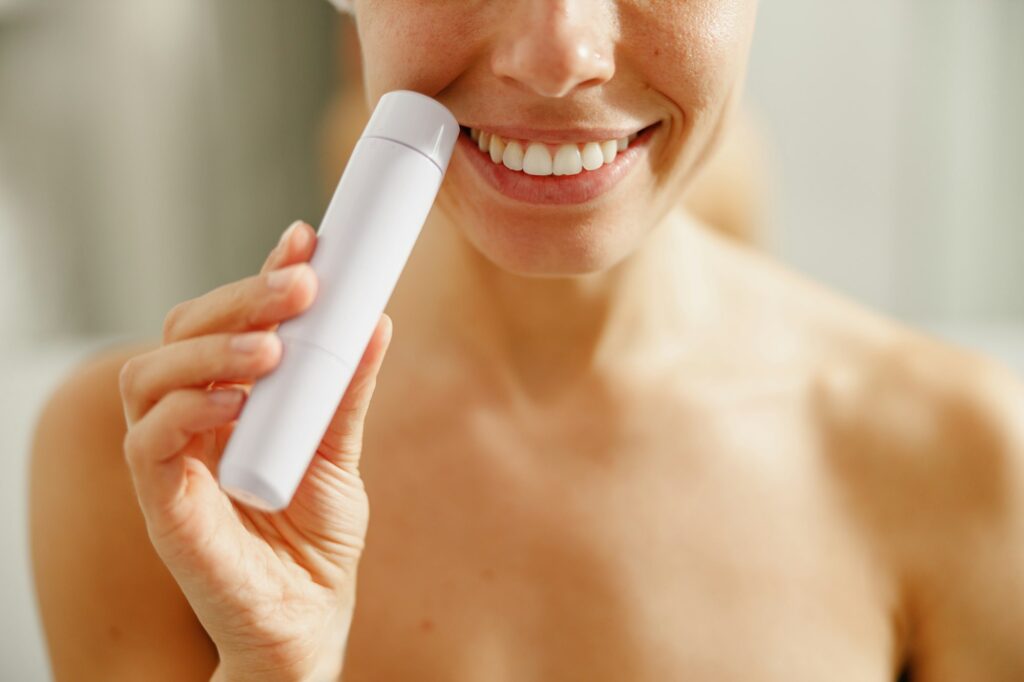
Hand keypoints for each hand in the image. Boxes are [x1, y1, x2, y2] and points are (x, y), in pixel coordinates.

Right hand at [118, 221, 391, 680]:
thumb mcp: (340, 452)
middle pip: (184, 332)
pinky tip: (235, 401)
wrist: (307, 618)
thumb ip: (347, 391)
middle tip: (301, 283)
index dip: (259, 275)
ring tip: (274, 348)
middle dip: (241, 297)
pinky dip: (187, 409)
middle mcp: (193, 418)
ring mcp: (171, 458)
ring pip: (152, 375)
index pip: (226, 320)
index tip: (306, 239)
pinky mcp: (161, 502)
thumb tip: (374, 321)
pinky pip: (148, 442)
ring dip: (212, 347)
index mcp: (231, 398)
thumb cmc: (314, 538)